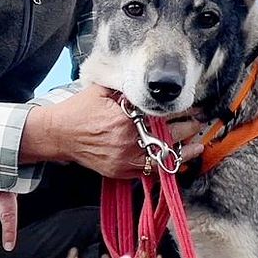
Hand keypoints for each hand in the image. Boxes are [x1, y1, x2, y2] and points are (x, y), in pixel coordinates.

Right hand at [21, 84, 203, 177]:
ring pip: (163, 159)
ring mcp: (124, 160)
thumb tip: (150, 85)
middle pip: (169, 136)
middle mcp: (127, 141)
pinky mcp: (120, 172)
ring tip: (197, 146)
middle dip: (188, 128)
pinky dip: (164, 167)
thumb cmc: (80, 110)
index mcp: (125, 118)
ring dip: (183, 153)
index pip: (163, 115)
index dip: (182, 111)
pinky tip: (177, 161)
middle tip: (199, 122)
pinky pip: (149, 172)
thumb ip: (127, 88)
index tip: (195, 107)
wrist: (59, 135)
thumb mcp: (103, 91)